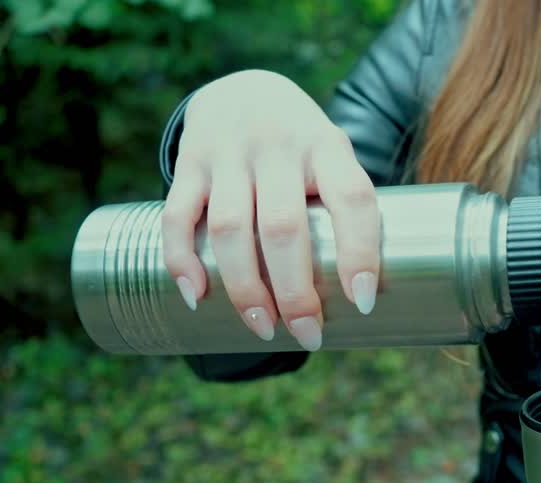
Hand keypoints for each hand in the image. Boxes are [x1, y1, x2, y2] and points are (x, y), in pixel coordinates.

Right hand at [162, 69, 380, 349]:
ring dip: (245, 288)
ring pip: (231, 228)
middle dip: (296, 292)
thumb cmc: (303, 150)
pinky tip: (196, 296)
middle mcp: (278, 146)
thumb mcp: (334, 161)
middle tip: (309, 335)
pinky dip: (183, 260)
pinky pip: (177, 216)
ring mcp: (229, 153)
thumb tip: (361, 303)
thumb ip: (342, 215)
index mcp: (327, 147)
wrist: (244, 88)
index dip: (360, 252)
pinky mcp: (189, 163)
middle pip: (283, 226)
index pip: (352, 199)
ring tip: (263, 329)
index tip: (363, 302)